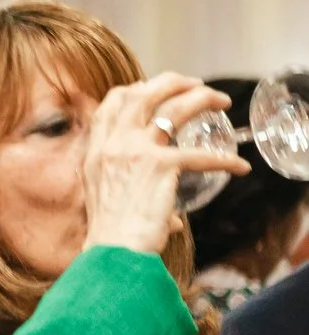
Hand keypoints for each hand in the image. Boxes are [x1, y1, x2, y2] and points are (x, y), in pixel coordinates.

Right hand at [83, 72, 247, 257]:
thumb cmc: (111, 236)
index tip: (153, 89)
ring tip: (222, 102)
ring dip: (203, 98)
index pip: (111, 104)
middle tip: (194, 85)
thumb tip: (171, 219)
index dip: (135, 89)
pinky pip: (202, 155)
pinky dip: (225, 160)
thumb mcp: (104, 202)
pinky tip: (238, 166)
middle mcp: (114, 145)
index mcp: (96, 152)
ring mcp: (136, 152)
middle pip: (143, 94)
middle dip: (172, 82)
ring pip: (174, 108)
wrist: (112, 252)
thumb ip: (135, 199)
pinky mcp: (162, 166)